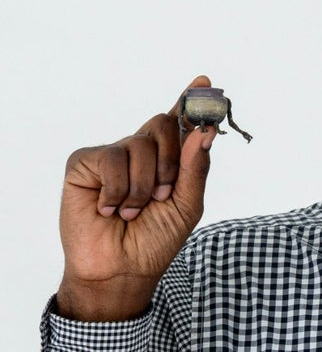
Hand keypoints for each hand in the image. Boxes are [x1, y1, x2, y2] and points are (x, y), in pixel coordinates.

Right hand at [56, 76, 215, 320]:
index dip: (191, 101)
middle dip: (171, 161)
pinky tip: (109, 209)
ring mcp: (112, 154)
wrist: (122, 269)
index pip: (179, 122)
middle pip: (163, 124)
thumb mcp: (187, 205)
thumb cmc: (155, 240)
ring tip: (134, 211)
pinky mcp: (85, 162)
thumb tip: (204, 132)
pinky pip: (112, 159)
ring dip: (144, 186)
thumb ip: (196, 168)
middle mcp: (140, 151)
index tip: (206, 83)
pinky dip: (118, 190)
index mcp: (168, 159)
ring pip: (140, 144)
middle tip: (164, 194)